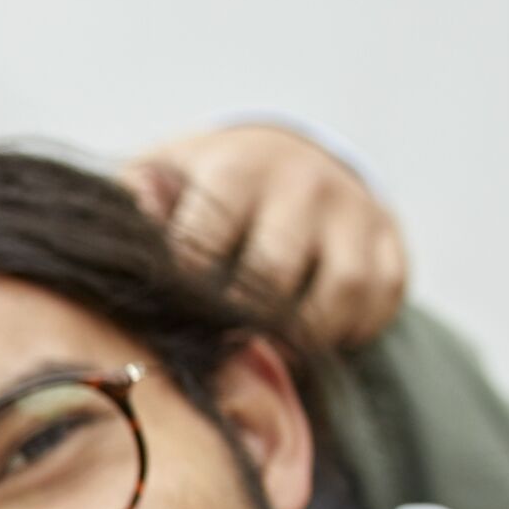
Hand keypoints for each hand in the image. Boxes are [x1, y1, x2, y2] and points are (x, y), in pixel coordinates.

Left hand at [125, 123, 410, 350]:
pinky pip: (384, 294)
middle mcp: (301, 181)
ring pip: (343, 287)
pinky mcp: (389, 237)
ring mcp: (352, 209)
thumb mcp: (157, 178)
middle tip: (216, 352)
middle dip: (240, 323)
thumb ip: (132, 204)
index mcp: (234, 167)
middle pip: (274, 273)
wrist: (277, 156)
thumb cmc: (197, 188)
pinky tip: (316, 340)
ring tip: (269, 353)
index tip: (169, 323)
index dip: (184, 293)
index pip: (205, 243)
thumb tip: (118, 231)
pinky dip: (354, 328)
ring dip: (305, 335)